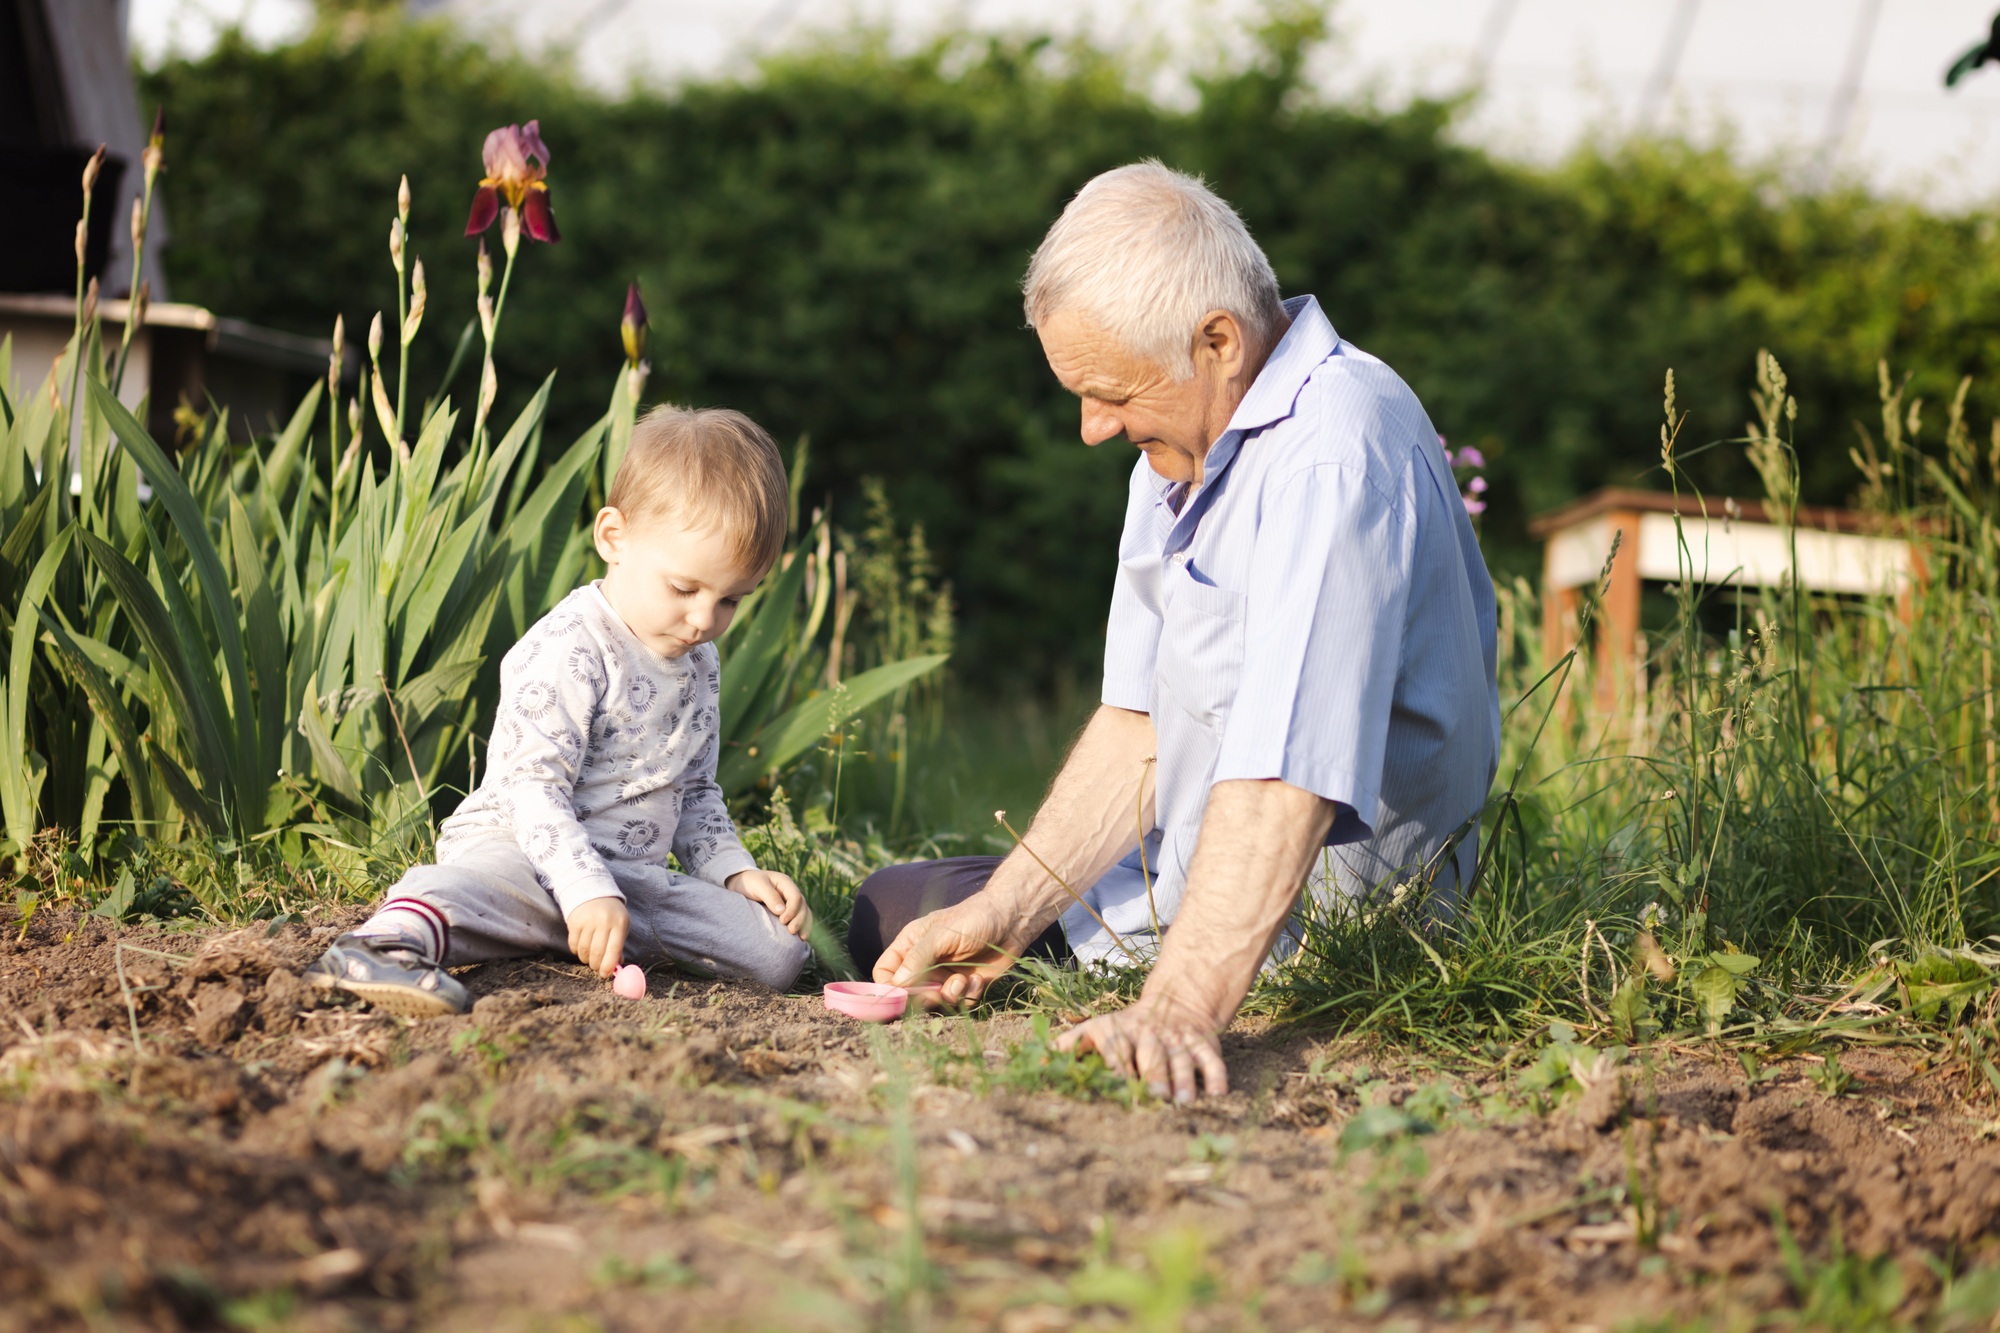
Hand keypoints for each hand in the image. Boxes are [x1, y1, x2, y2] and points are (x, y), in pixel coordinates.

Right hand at [566, 896, 629, 976]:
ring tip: (589, 958)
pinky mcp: (574, 922)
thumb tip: (615, 967)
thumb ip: (619, 946)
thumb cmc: (611, 914)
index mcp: (619, 923)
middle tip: (596, 968)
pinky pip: (573, 944)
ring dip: (586, 959)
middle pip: (597, 952)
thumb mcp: (621, 926)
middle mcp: (603, 921)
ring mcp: (587, 921)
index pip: (614, 949)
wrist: (594, 893)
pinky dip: (576, 951)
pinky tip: (581, 949)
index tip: (605, 974)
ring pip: (584, 950)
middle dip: (596, 965)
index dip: (609, 965)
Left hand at [726, 868, 812, 938]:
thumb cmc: (748, 883)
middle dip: (800, 919)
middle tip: (791, 931)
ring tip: (802, 938)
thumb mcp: (757, 886)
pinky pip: (799, 918)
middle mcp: (790, 892)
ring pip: (804, 913)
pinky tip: (801, 938)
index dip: (792, 910)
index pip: (795, 896)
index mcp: (785, 883)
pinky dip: (802, 927)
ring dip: (804, 925)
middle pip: (802, 906)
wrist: (741, 886)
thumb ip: (770, 896)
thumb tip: (782, 911)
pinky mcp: (788, 911)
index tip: (783, 921)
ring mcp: (790, 902)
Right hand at [873, 891, 1037, 1005]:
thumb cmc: (974, 918)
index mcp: (911, 944)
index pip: (885, 971)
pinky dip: (967, 995)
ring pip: (933, 1001)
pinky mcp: (965, 985)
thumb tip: (896, 984)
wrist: (1012, 922)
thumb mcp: (942, 934)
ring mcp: (944, 974)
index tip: (900, 996)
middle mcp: (924, 962)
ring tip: (961, 981)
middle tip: (935, 992)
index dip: (888, 987)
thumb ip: (918, 958)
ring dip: (947, 996)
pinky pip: (957, 1002)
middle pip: (908, 992)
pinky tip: (977, 980)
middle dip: (921, 996)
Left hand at [1056, 993, 1228, 1102]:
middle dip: (1155, 1074)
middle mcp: (1152, 1034)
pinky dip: (1216, 1075)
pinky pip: (1212, 1059)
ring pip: (1183, 1058)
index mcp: (1123, 1031)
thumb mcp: (1097, 1029)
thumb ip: (1070, 1045)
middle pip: (1153, 1054)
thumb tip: (1036, 1062)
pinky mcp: (1204, 1043)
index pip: (1119, 1045)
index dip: (1120, 1062)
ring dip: (1184, 1080)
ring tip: (1184, 1103)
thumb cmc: (1125, 1028)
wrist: (1175, 1002)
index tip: (1121, 1081)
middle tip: (1155, 1096)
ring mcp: (1179, 1039)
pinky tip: (1218, 1095)